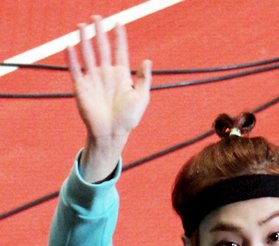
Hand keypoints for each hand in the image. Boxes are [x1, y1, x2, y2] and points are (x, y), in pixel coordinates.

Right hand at [67, 16, 151, 180]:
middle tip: (97, 17)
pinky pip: (75, 70)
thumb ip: (144, 79)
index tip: (118, 22)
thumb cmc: (129, 119)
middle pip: (102, 48)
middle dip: (99, 32)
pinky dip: (71, 58)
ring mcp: (93, 80)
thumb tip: (147, 61)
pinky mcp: (81, 88)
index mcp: (121, 75)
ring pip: (87, 54)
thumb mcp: (141, 98)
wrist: (112, 133)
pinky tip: (69, 45)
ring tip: (81, 25)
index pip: (119, 51)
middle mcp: (106, 74)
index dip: (119, 37)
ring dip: (84, 39)